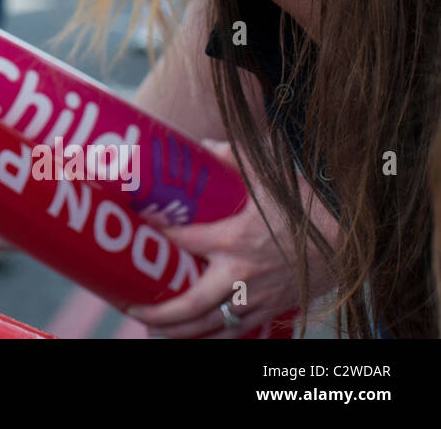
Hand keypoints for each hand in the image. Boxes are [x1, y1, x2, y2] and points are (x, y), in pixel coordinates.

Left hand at [124, 140, 334, 338]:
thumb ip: (229, 158)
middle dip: (154, 311)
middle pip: (187, 305)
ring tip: (152, 329)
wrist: (355, 237)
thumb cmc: (309, 204)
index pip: (180, 241)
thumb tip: (199, 146)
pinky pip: (237, 332)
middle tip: (129, 306)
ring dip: (178, 332)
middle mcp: (239, 276)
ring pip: (210, 328)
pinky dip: (213, 338)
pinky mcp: (273, 309)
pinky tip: (194, 337)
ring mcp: (256, 298)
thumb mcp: (267, 174)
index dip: (155, 236)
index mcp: (233, 240)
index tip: (137, 229)